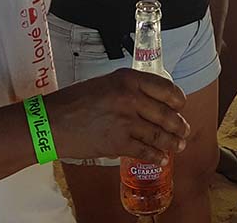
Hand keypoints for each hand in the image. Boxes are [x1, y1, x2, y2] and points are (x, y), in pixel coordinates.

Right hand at [49, 68, 188, 163]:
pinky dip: (156, 156)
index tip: (181, 105)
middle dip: (179, 125)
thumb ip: (129, 88)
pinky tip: (161, 158)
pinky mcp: (117, 143)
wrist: (51, 122)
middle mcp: (130, 97)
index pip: (165, 87)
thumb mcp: (106, 83)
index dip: (178, 99)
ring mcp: (125, 121)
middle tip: (185, 130)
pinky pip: (145, 151)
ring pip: (159, 134)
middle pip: (166, 113)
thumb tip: (150, 101)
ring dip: (173, 142)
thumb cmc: (76, 101)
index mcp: (128, 79)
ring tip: (179, 146)